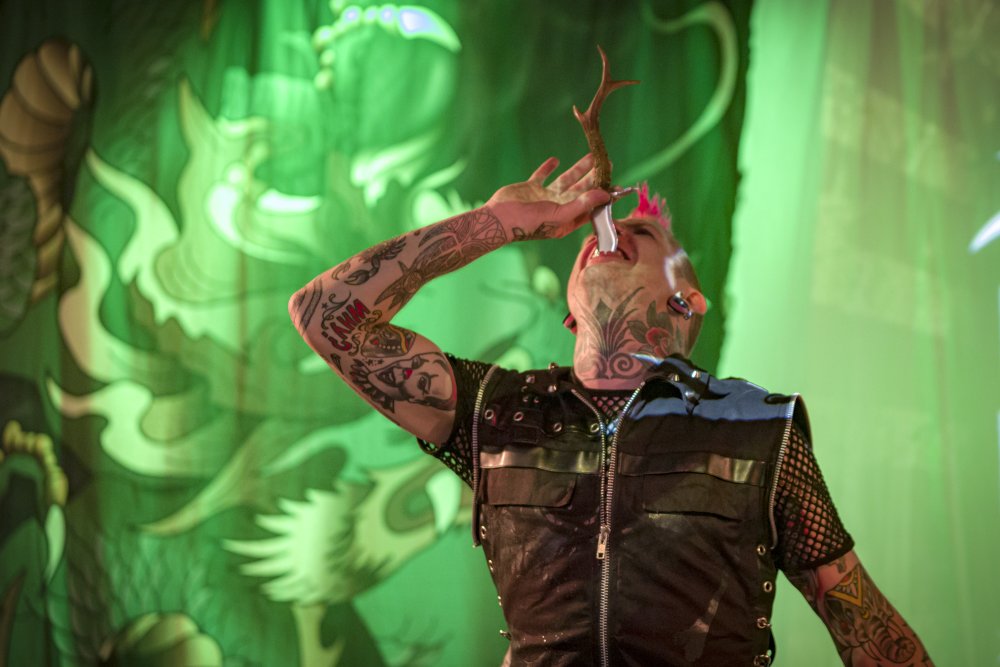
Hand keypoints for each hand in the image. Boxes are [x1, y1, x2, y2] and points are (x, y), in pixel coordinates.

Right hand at [485, 154, 611, 240]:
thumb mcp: (559, 215)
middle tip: (608, 164)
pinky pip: (542, 176)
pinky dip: (548, 168)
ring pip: (565, 180)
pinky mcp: (531, 189)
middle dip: (594, 178)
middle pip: (580, 191)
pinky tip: (555, 160)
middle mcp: (557, 208)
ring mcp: (544, 198)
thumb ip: (582, 204)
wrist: (498, 219)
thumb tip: (604, 195)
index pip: (590, 207)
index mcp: (566, 219)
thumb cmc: (528, 223)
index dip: (603, 196)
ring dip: (578, 169)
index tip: (616, 185)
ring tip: (591, 156)